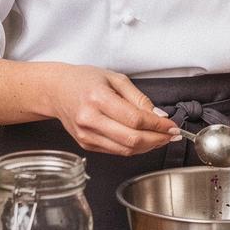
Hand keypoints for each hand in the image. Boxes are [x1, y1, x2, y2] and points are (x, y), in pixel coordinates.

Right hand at [45, 65, 177, 155]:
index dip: (158, 126)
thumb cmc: (84, 80)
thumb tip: (159, 116)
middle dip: (157, 139)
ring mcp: (86, 135)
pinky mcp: (85, 144)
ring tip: (160, 138)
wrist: (57, 90)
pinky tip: (143, 139)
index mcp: (98, 99)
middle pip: (132, 139)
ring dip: (148, 146)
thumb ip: (139, 98)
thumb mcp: (115, 79)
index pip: (136, 119)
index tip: (172, 126)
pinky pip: (116, 151)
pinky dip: (133, 148)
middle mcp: (90, 120)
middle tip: (171, 135)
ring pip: (126, 150)